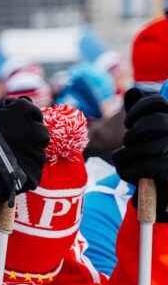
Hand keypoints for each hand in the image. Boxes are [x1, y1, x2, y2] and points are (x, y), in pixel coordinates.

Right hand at [0, 97, 48, 226]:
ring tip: (10, 162)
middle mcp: (29, 131)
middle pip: (41, 133)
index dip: (28, 119)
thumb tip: (27, 101)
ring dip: (29, 156)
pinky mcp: (35, 171)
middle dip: (32, 139)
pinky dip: (26, 171)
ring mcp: (34, 152)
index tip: (22, 125)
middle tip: (17, 146)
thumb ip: (11, 113)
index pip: (33, 111)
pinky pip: (36, 169)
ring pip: (39, 152)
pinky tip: (12, 172)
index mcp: (15, 115)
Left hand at [113, 92, 167, 221]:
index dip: (139, 108)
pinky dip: (128, 171)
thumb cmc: (149, 158)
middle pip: (156, 123)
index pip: (157, 102)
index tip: (129, 123)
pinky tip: (132, 173)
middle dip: (134, 134)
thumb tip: (133, 91)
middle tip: (128, 143)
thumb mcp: (144, 134)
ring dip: (126, 155)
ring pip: (144, 147)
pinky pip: (143, 167)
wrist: (158, 193)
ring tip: (127, 160)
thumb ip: (140, 112)